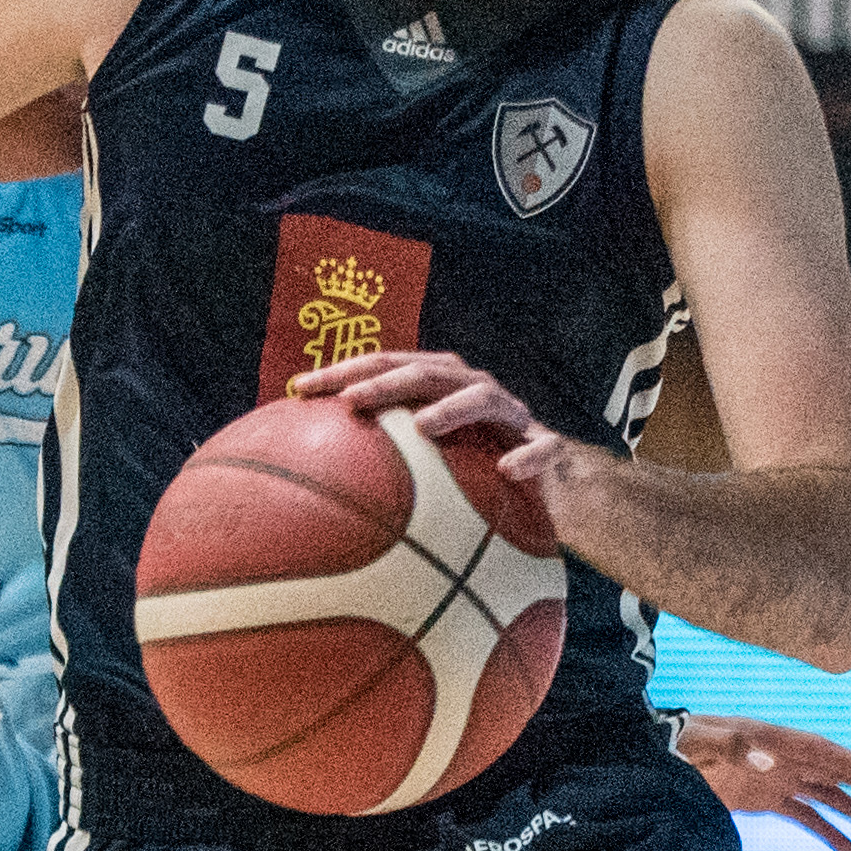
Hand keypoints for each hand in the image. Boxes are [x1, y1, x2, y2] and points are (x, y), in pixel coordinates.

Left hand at [287, 344, 590, 488]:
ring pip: (483, 399)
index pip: (384, 366)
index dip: (342, 371)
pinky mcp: (548, 446)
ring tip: (422, 427)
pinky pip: (543, 448)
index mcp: (440, 385)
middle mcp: (474, 389)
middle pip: (426, 373)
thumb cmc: (475, 471)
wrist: (553, 484)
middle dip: (385, 382)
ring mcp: (513, 415)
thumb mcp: (427, 462)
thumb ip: (379, 458)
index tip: (298, 389)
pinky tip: (507, 471)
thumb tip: (307, 482)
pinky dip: (526, 456)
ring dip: (452, 409)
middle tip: (348, 401)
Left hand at [668, 714, 850, 850]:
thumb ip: (734, 748)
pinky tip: (848, 850)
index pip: (826, 754)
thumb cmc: (682, 742)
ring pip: (828, 797)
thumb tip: (770, 762)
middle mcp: (785, 758)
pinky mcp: (765, 798)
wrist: (661, 753)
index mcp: (776, 740)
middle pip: (838, 774)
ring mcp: (778, 778)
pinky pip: (804, 816)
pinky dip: (826, 831)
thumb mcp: (703, 741)